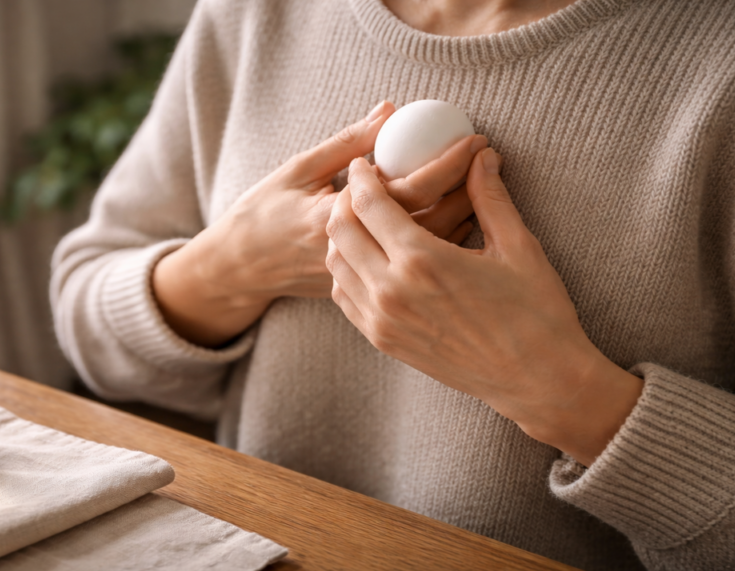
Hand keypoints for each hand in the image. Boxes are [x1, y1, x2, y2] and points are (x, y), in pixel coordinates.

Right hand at [153, 101, 484, 347]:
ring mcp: (365, 279)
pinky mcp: (370, 293)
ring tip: (483, 182)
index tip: (475, 139)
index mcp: (338, 218)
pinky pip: (417, 267)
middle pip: (431, 223)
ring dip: (462, 215)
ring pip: (429, 249)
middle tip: (490, 157)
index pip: (409, 190)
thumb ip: (348, 143)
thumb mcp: (300, 169)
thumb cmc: (266, 212)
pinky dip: (443, 241)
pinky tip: (461, 217)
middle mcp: (358, 254)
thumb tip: (391, 111)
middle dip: (468, 187)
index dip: (447, 162)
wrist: (244, 269)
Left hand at [326, 150, 643, 465]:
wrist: (536, 379)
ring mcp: (383, 320)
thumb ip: (490, 197)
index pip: (368, 204)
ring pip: (335, 265)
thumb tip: (482, 155)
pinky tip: (367, 260)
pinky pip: (344, 298)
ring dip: (342, 236)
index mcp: (422, 259)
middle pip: (340, 230)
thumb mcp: (517, 247)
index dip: (362, 177)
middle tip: (360, 188)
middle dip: (346, 201)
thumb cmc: (535, 312)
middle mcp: (392, 290)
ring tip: (362, 221)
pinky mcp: (384, 341)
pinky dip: (345, 271)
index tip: (365, 164)